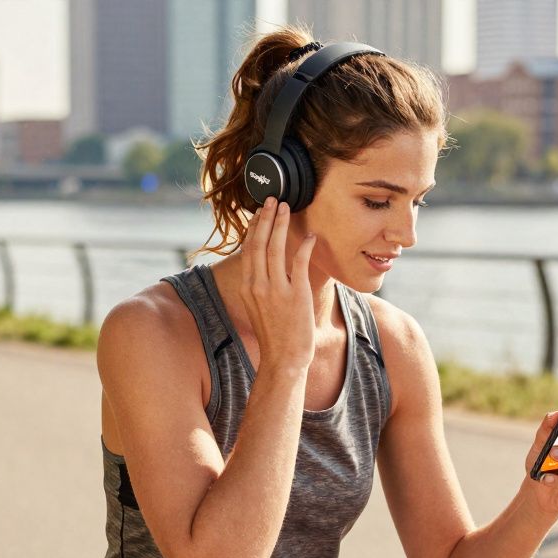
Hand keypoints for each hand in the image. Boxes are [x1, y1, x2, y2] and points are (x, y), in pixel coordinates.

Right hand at [239, 197, 317, 373]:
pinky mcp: (295, 294)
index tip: (260, 211)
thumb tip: (265, 266)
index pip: (248, 249)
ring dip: (281, 224)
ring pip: (275, 248)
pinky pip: (299, 263)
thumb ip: (260, 284)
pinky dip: (303, 246)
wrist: (283, 359)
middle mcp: (257, 285)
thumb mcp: (259, 306)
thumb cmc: (275, 335)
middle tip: (273, 198)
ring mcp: (276, 290)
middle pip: (259, 242)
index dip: (255, 227)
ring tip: (286, 207)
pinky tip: (309, 236)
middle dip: (266, 217)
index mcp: (247, 286)